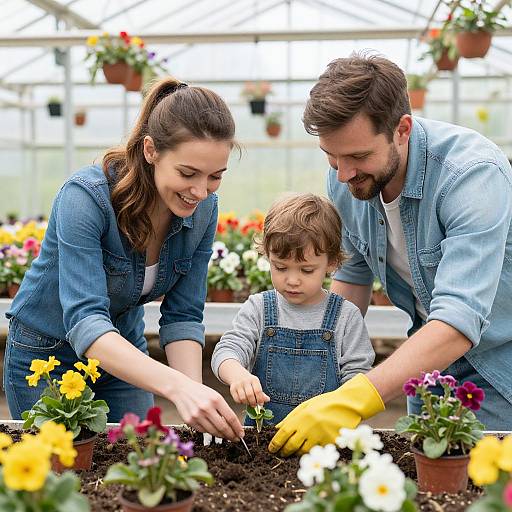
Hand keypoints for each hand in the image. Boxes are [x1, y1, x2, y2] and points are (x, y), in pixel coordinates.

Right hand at [169, 374, 243, 441]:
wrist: (181, 389)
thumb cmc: (200, 392)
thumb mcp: (215, 396)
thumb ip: (224, 409)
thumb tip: (233, 425)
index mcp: (216, 399)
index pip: (231, 418)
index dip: (237, 428)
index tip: (241, 433)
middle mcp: (206, 408)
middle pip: (223, 427)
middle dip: (231, 435)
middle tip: (236, 438)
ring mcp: (197, 415)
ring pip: (213, 432)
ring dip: (222, 436)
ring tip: (226, 436)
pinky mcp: (189, 421)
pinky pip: (203, 431)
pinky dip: (210, 432)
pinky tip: (213, 430)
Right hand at [230, 374, 269, 406]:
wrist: (238, 375)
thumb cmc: (250, 382)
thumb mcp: (257, 385)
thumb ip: (262, 393)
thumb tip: (267, 400)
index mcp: (254, 380)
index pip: (258, 391)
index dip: (260, 399)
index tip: (260, 403)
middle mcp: (245, 381)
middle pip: (250, 395)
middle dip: (253, 402)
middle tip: (254, 405)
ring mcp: (238, 384)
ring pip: (243, 398)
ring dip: (247, 403)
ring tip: (249, 402)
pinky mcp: (232, 389)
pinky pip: (237, 399)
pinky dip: (241, 402)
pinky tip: (243, 400)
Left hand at [268, 374, 384, 455]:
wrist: (347, 405)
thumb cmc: (325, 403)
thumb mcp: (306, 406)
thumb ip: (291, 418)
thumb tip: (277, 428)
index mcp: (302, 417)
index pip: (283, 434)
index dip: (275, 443)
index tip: (271, 449)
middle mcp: (309, 428)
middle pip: (291, 446)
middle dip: (283, 451)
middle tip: (280, 453)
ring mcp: (320, 437)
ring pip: (303, 452)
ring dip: (296, 453)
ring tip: (294, 451)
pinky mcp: (330, 444)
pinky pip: (317, 452)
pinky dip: (311, 452)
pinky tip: (309, 449)